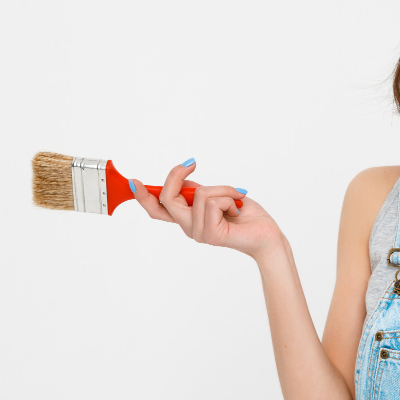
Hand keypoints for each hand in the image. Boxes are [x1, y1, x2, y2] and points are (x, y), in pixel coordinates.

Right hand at [130, 157, 283, 258]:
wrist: (267, 234)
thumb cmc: (245, 214)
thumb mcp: (218, 195)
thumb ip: (198, 191)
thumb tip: (182, 179)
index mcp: (187, 218)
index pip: (157, 209)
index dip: (143, 196)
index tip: (133, 181)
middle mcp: (188, 227)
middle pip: (167, 197)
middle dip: (178, 175)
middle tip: (192, 163)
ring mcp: (198, 233)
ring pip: (199, 194)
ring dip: (223, 189)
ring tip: (236, 200)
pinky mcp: (211, 235)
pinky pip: (213, 202)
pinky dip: (230, 197)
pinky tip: (237, 210)